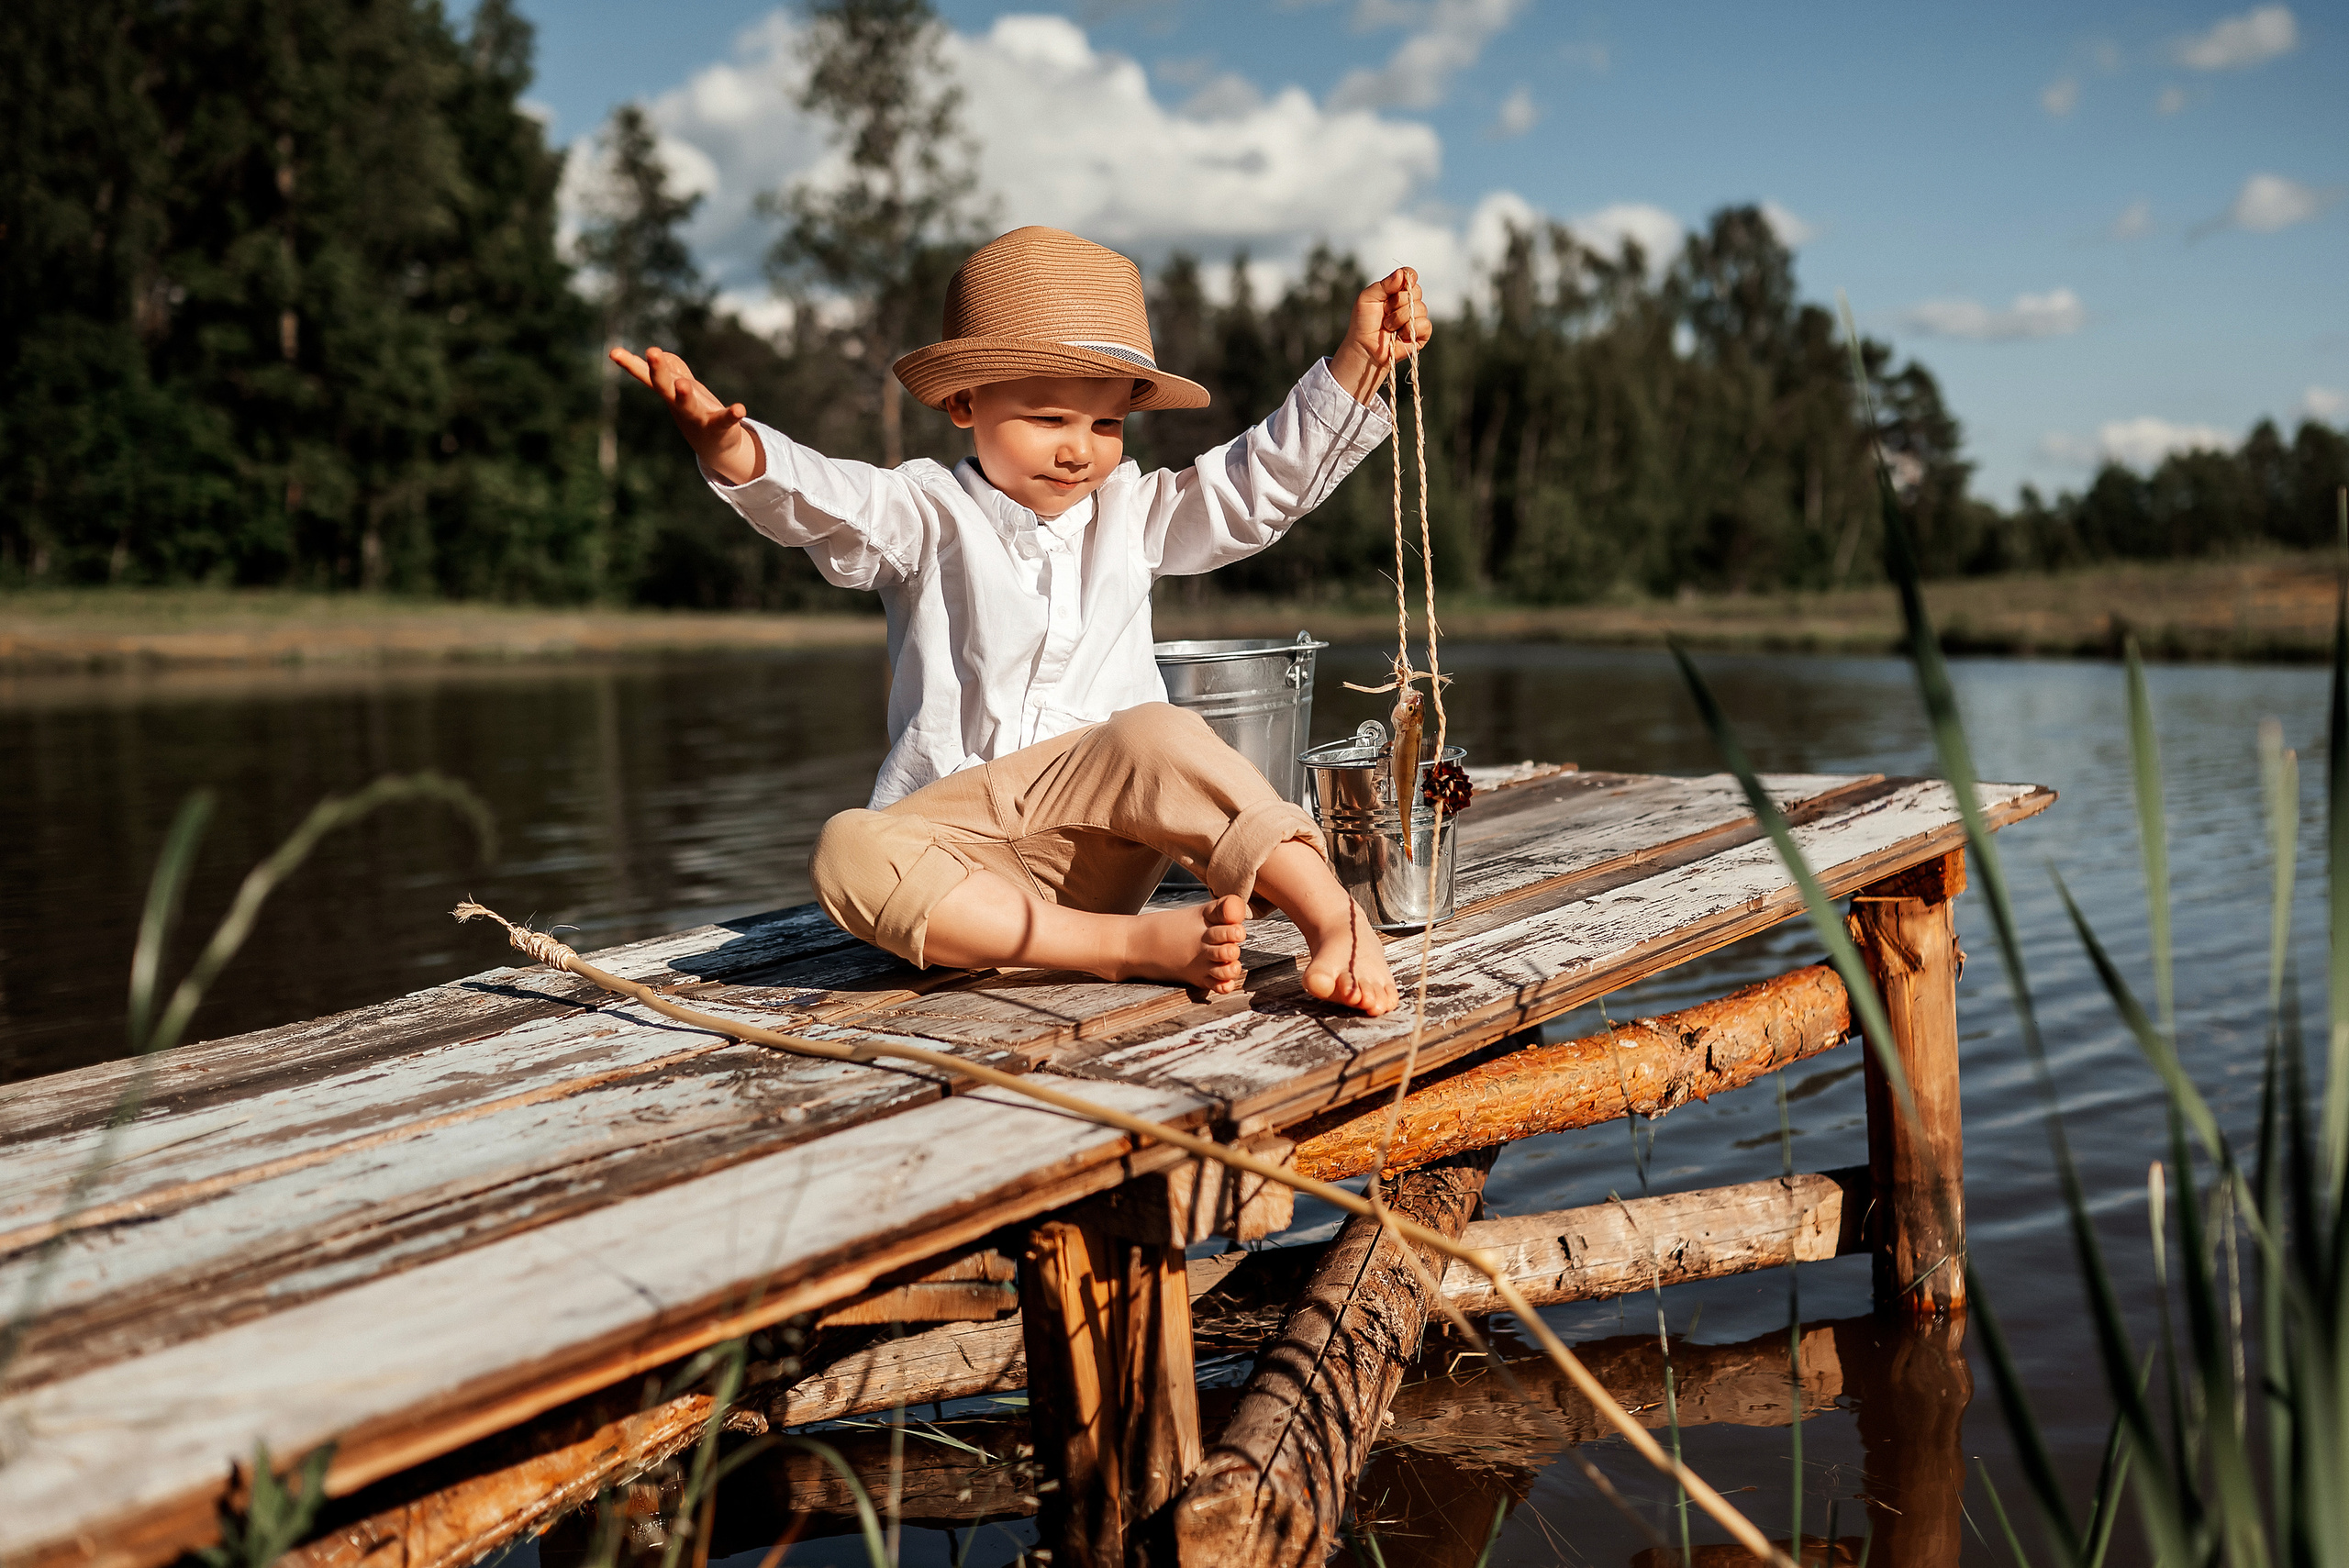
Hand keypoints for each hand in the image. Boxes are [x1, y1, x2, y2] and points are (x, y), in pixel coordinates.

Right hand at [608, 345, 765, 484]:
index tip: (613, 352)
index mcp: (669, 392)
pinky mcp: (719, 426)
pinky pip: (725, 420)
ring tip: (683, 384)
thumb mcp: (683, 386)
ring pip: (687, 405)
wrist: (715, 446)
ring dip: (684, 395)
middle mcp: (679, 404)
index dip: (630, 364)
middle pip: (664, 386)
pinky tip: (740, 409)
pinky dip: (733, 415)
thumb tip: (664, 355)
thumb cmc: (695, 411)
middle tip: (652, 351)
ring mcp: (697, 416)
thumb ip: (672, 369)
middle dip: (658, 370)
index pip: (646, 376)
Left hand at [1328, 267, 1432, 406]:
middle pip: (1416, 291)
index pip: (1410, 276)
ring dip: (1400, 318)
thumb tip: (1401, 274)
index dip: (1407, 278)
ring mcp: (1416, 317)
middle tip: (1385, 311)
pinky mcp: (1421, 334)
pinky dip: (1410, 329)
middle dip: (1398, 301)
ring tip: (1388, 326)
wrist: (1364, 346)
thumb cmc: (1363, 322)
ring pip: (1420, 308)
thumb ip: (1384, 284)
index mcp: (1397, 290)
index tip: (1396, 287)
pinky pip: (1425, 325)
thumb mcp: (1367, 297)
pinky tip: (1399, 335)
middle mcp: (1409, 301)